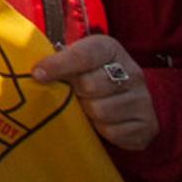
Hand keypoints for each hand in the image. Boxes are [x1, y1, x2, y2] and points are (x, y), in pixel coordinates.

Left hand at [34, 33, 158, 150]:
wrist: (123, 103)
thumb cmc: (87, 77)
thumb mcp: (73, 61)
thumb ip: (56, 60)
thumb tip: (33, 71)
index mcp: (110, 49)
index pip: (84, 55)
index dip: (58, 65)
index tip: (38, 74)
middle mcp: (133, 71)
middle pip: (90, 86)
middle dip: (75, 94)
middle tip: (72, 96)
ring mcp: (143, 99)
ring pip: (102, 112)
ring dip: (87, 114)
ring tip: (86, 109)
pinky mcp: (148, 125)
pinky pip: (114, 132)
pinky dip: (102, 131)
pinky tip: (101, 124)